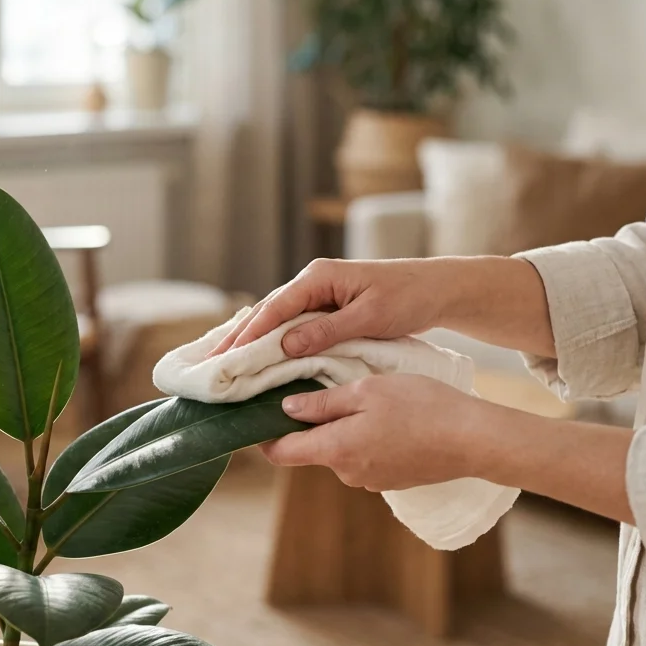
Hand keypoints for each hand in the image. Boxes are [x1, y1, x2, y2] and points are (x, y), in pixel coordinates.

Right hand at [208, 258, 457, 357]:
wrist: (435, 289)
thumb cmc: (407, 298)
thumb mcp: (369, 316)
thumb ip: (327, 330)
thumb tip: (286, 345)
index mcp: (319, 277)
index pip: (275, 308)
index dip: (249, 334)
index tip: (228, 357)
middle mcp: (312, 282)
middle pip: (266, 312)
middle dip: (237, 339)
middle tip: (210, 366)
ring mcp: (317, 295)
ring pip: (275, 320)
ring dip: (249, 342)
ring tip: (223, 367)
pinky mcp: (325, 308)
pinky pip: (290, 326)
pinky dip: (271, 342)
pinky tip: (255, 359)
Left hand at [259, 375, 489, 491]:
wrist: (473, 439)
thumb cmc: (420, 407)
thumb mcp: (367, 391)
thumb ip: (323, 402)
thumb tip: (286, 409)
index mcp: (334, 449)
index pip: (280, 452)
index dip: (264, 434)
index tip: (258, 412)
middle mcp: (347, 472)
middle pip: (312, 448)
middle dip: (313, 422)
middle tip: (323, 386)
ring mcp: (371, 480)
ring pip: (341, 450)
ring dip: (344, 427)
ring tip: (366, 398)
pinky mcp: (392, 479)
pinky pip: (366, 456)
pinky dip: (368, 437)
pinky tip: (390, 418)